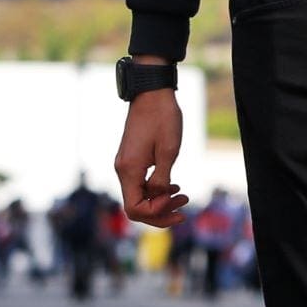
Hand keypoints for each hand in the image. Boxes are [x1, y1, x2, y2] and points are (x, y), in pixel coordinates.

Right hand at [114, 74, 186, 227]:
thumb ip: (162, 179)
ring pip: (139, 195)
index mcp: (129, 170)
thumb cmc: (163, 119)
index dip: (156, 212)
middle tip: (183, 209)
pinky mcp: (132, 159)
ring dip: (160, 201)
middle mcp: (123, 170)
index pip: (134, 208)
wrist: (152, 94)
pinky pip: (140, 183)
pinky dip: (155, 189)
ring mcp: (126, 165)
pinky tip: (173, 186)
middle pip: (136, 206)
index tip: (177, 202)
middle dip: (159, 212)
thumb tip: (159, 197)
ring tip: (183, 197)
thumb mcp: (169, 151)